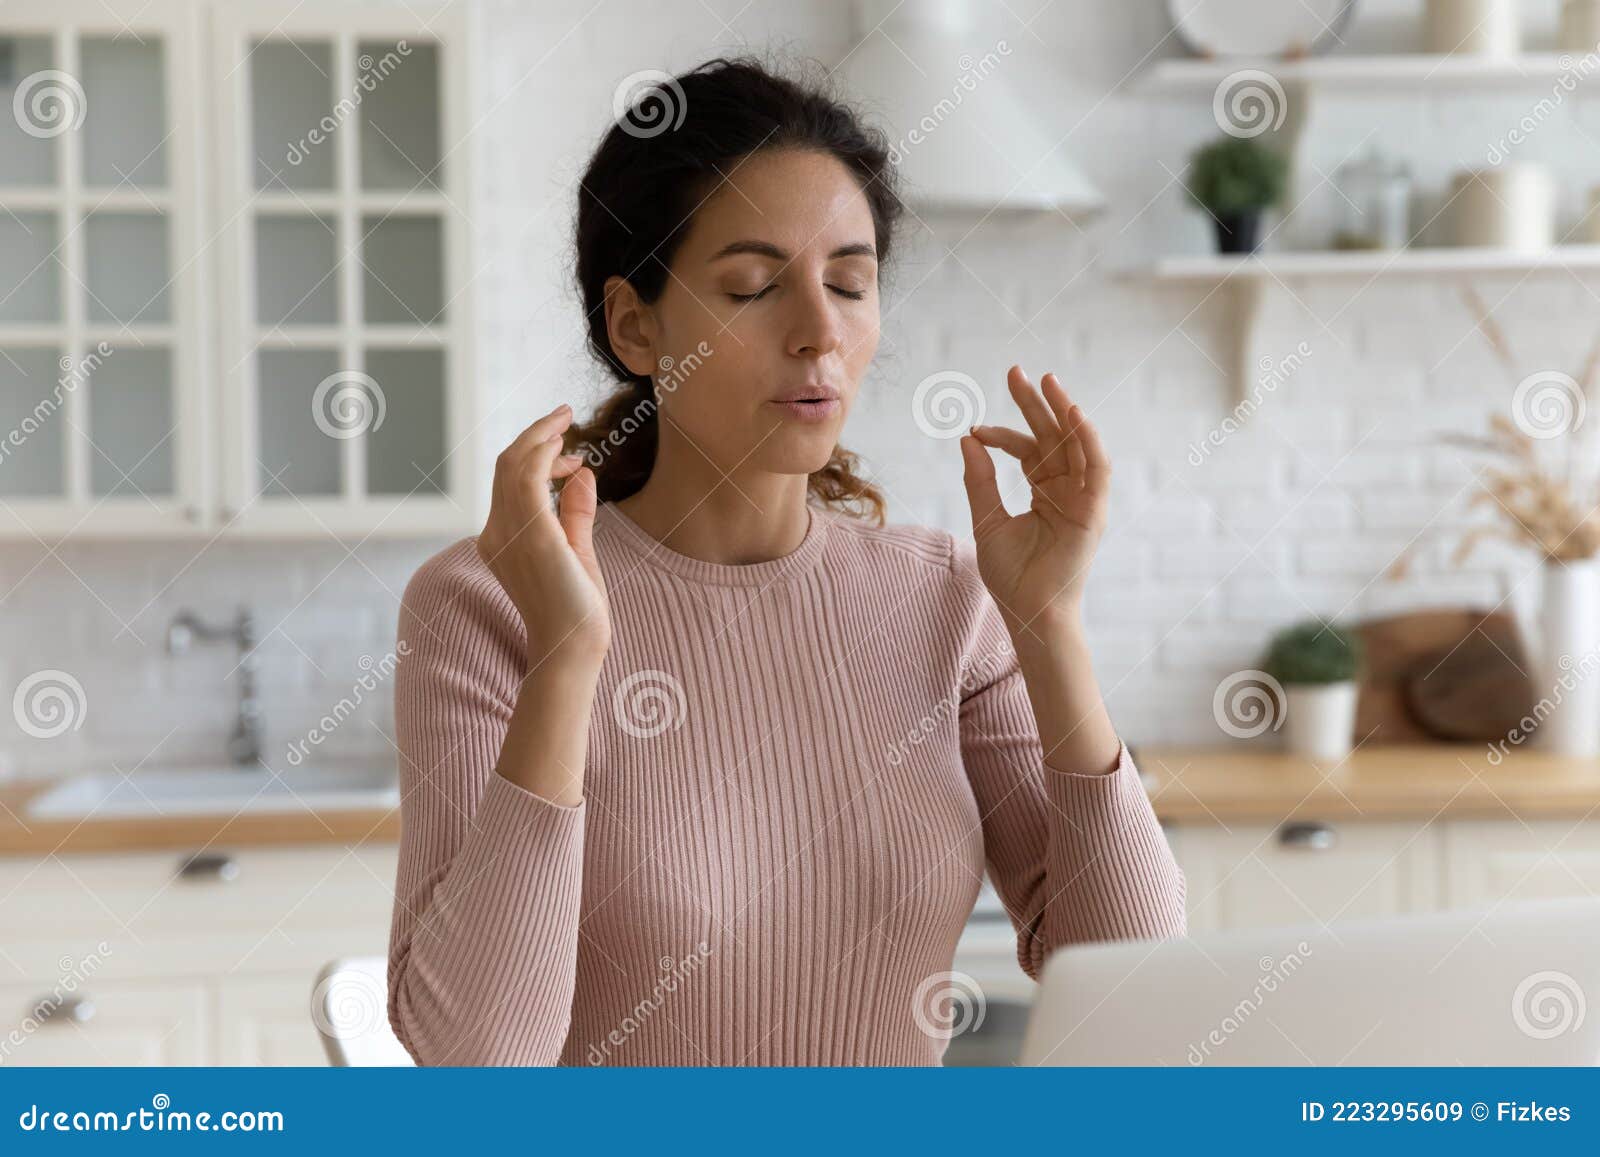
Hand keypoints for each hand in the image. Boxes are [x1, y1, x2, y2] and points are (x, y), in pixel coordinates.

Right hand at [477, 404, 610, 666]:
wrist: (574, 647)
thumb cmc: (576, 611)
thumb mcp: (576, 552)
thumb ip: (575, 514)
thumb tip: (581, 474)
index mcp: (500, 540)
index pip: (509, 483)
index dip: (536, 459)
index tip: (570, 457)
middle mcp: (495, 534)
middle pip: (506, 466)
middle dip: (535, 436)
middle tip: (563, 416)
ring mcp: (508, 533)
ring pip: (512, 464)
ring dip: (540, 436)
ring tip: (564, 419)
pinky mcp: (531, 532)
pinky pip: (527, 476)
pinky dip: (543, 452)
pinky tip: (565, 447)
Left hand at [958, 366, 1110, 640]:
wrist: (1029, 613)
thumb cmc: (1011, 576)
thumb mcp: (986, 520)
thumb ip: (980, 481)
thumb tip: (967, 439)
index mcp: (1045, 492)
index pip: (1027, 450)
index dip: (1002, 434)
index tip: (974, 429)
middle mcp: (1067, 490)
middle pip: (1053, 437)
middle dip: (1036, 404)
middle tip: (1015, 371)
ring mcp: (1083, 499)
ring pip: (1076, 444)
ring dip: (1064, 410)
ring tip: (1047, 380)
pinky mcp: (1095, 510)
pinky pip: (1097, 467)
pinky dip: (1088, 439)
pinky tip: (1072, 413)